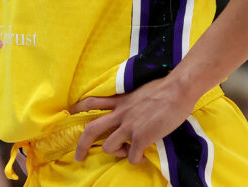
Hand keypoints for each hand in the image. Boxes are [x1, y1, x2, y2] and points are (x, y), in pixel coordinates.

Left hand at [72, 76, 197, 163]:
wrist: (176, 91)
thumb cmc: (163, 89)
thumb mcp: (138, 92)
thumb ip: (130, 102)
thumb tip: (132, 109)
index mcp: (119, 102)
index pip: (92, 102)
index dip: (78, 109)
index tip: (70, 114)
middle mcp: (120, 114)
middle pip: (91, 129)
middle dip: (81, 145)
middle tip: (79, 157)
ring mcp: (129, 126)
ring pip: (108, 147)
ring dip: (115, 152)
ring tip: (127, 151)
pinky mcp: (141, 137)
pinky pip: (131, 156)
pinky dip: (135, 159)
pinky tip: (142, 156)